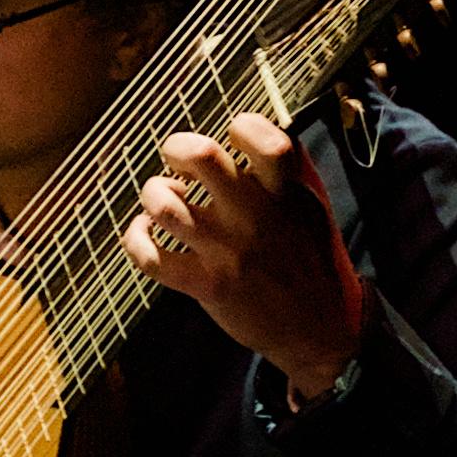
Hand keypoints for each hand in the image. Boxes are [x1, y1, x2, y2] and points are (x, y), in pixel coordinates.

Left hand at [123, 111, 369, 401]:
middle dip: (176, 147)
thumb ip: (287, 170)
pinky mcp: (207, 286)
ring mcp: (229, 252)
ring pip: (164, 205)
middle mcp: (255, 216)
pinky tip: (144, 233)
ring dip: (154, 194)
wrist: (321, 331)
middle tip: (178, 160)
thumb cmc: (312, 260)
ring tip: (164, 200)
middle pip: (200, 157)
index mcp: (287, 192)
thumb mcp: (313, 207)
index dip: (240, 125)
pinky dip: (135, 238)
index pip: (258, 134)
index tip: (235, 138)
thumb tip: (250, 131)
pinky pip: (150, 257)